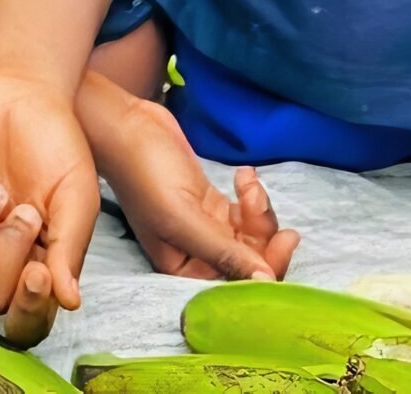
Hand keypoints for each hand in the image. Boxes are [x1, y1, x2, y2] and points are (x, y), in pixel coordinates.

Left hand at [0, 73, 98, 346]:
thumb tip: (69, 302)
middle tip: (22, 207)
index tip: (36, 272)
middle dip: (3, 254)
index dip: (26, 310)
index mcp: (43, 269)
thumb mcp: (76, 194)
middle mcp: (2, 265)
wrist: (20, 95)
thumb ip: (70, 248)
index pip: (28, 323)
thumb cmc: (56, 144)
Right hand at [85, 85, 296, 282]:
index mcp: (182, 268)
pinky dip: (251, 196)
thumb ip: (222, 252)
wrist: (127, 126)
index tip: (283, 243)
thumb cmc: (144, 174)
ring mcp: (204, 226)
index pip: (233, 285)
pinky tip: (245, 175)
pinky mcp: (209, 203)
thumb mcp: (181, 217)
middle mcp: (195, 253)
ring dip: (259, 213)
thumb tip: (265, 283)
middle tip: (279, 222)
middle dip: (265, 240)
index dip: (264, 271)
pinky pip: (243, 212)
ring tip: (248, 184)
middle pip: (247, 263)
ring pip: (249, 236)